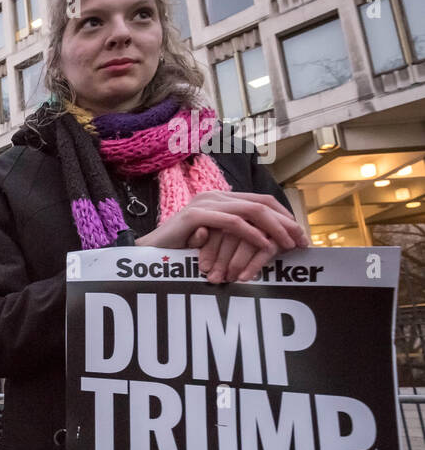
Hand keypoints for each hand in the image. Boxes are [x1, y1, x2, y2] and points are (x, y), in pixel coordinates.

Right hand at [134, 191, 306, 283]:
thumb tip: (267, 242)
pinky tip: (264, 245)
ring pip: (251, 210)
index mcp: (220, 199)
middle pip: (261, 203)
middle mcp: (214, 196)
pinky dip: (251, 234)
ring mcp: (205, 204)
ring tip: (287, 245)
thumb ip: (233, 235)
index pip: (261, 201)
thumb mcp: (213, 240)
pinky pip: (231, 223)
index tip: (299, 236)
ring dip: (274, 228)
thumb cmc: (179, 250)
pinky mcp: (195, 217)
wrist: (148, 253)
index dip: (284, 217)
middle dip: (285, 222)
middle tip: (301, 241)